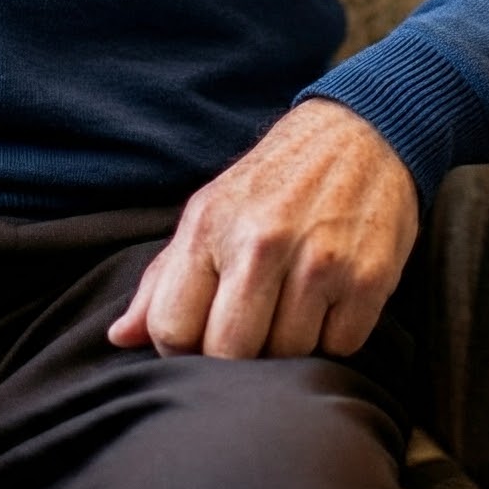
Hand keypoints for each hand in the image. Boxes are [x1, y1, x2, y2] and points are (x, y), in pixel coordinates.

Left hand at [109, 99, 418, 360]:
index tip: (204, 332)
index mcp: (212, 225)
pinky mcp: (369, 277)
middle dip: (239, 351)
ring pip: (287, 357)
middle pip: (230, 354)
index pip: (172, 331)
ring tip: (298, 300)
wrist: (365, 131)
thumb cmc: (277, 179)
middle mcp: (263, 242)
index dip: (183, 346)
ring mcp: (320, 261)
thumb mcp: (212, 208)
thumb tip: (119, 338)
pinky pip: (340, 347)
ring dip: (291, 343)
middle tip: (255, 324)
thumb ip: (163, 277)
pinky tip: (335, 295)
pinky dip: (336, 334)